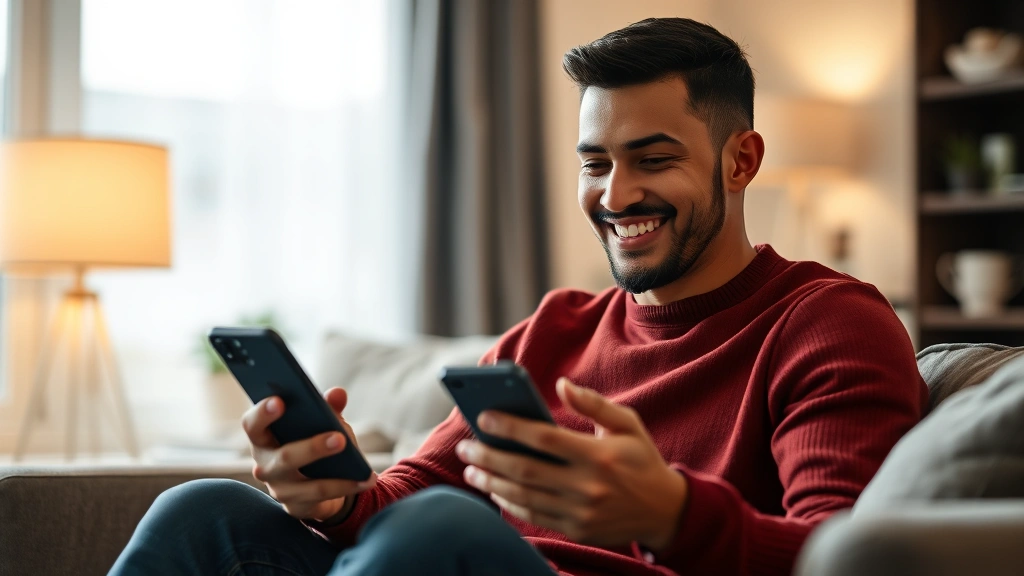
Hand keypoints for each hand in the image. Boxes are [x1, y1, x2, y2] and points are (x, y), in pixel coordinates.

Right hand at [242, 387, 376, 521]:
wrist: (318, 480)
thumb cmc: (312, 440)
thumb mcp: (321, 422)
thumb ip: (327, 407)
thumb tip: (338, 393)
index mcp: (263, 437)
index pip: (252, 425)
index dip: (262, 413)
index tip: (280, 400)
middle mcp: (265, 465)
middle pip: (284, 457)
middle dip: (312, 448)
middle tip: (339, 438)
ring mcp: (279, 489)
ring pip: (306, 484)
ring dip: (337, 478)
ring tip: (363, 469)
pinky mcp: (296, 507)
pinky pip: (322, 499)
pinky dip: (347, 488)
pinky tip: (366, 480)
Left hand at [455, 378, 687, 548]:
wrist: (666, 511)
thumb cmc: (641, 459)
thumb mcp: (627, 423)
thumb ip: (593, 403)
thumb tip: (560, 384)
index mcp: (598, 455)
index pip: (544, 439)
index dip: (510, 427)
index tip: (483, 417)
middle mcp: (587, 486)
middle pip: (525, 470)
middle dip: (488, 457)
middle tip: (465, 447)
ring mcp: (580, 512)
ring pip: (523, 496)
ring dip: (491, 483)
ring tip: (471, 470)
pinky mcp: (576, 530)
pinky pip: (534, 517)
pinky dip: (509, 503)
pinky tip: (494, 490)